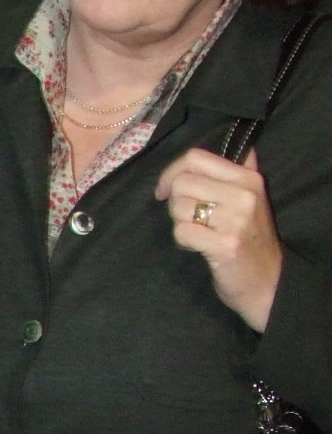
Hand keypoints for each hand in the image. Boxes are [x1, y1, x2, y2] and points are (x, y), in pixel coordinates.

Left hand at [155, 146, 282, 331]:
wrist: (268, 282)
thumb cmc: (251, 239)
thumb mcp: (252, 199)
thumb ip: (237, 171)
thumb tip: (217, 151)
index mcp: (248, 178)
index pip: (196, 157)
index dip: (171, 172)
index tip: (165, 190)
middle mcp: (244, 194)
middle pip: (182, 182)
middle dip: (174, 202)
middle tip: (186, 217)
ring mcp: (235, 219)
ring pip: (179, 207)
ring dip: (179, 222)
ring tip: (197, 232)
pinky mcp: (224, 244)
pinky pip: (182, 231)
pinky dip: (182, 240)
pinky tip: (197, 246)